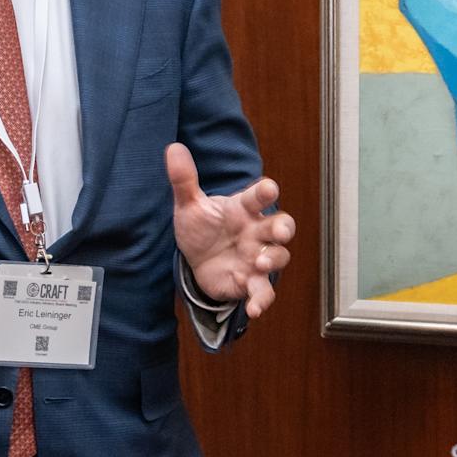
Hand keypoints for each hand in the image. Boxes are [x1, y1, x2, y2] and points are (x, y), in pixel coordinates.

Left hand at [165, 143, 294, 318]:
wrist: (195, 262)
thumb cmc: (201, 228)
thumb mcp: (189, 205)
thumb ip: (184, 180)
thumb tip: (172, 148)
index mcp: (243, 209)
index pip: (258, 196)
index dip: (265, 191)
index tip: (269, 188)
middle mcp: (256, 232)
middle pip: (281, 225)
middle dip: (284, 227)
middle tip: (279, 231)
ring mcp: (257, 258)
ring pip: (278, 257)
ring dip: (272, 260)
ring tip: (258, 264)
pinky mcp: (250, 282)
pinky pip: (263, 291)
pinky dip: (261, 300)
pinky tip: (254, 308)